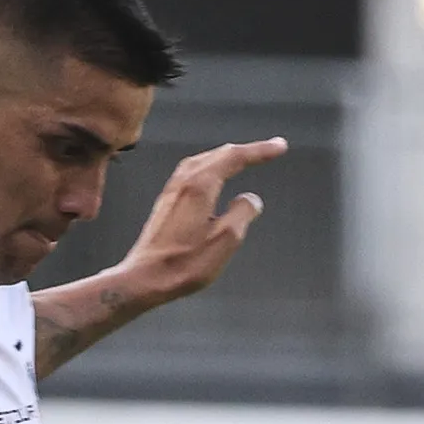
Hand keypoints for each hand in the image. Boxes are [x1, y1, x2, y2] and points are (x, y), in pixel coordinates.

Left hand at [110, 137, 285, 307]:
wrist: (144, 277)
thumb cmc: (184, 264)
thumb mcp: (224, 241)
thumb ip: (242, 214)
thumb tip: (250, 199)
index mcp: (200, 186)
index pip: (235, 157)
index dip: (260, 151)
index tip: (280, 146)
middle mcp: (184, 180)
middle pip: (219, 154)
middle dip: (246, 150)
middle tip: (268, 150)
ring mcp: (172, 189)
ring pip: (204, 160)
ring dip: (226, 156)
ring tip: (244, 158)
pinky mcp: (166, 201)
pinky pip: (192, 171)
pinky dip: (211, 166)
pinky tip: (213, 176)